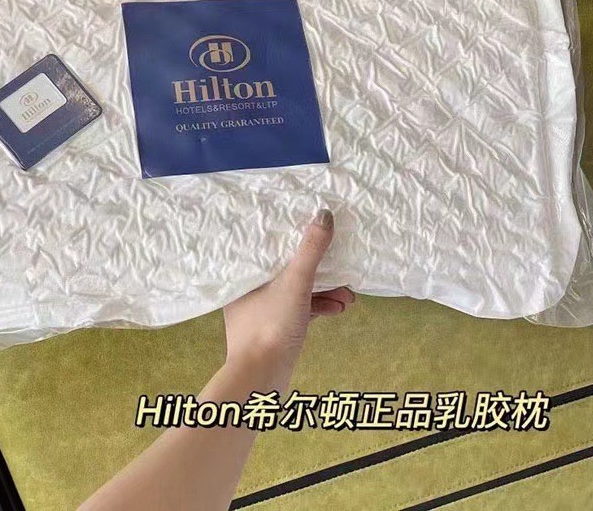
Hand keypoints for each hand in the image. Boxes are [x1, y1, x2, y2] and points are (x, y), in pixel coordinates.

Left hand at [223, 209, 354, 390]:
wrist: (260, 380)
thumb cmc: (271, 325)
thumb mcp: (294, 282)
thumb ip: (310, 250)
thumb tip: (324, 214)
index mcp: (245, 274)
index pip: (268, 247)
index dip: (292, 238)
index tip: (315, 231)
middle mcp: (248, 291)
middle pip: (286, 269)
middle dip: (317, 269)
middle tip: (341, 267)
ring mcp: (262, 313)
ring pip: (295, 292)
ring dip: (323, 291)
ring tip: (348, 295)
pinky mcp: (275, 331)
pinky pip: (299, 311)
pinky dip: (318, 308)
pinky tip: (339, 309)